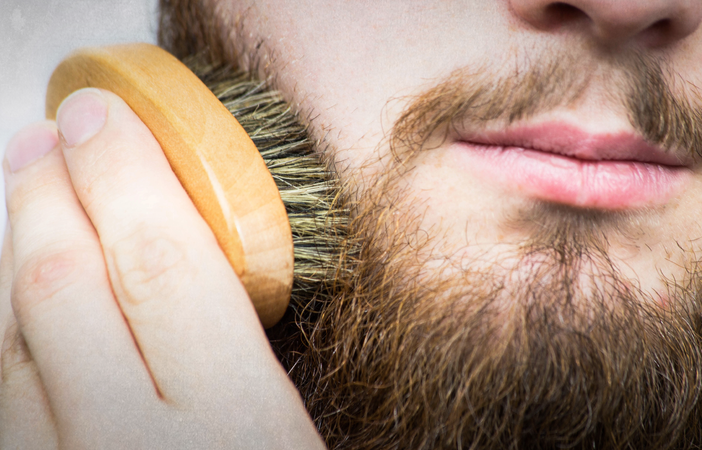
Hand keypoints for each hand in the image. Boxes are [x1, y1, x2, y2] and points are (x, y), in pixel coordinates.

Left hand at [0, 88, 324, 448]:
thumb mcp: (306, 433)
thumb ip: (259, 352)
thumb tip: (217, 256)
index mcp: (234, 425)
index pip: (163, 266)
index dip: (126, 174)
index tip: (105, 117)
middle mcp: (130, 448)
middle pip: (64, 290)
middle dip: (49, 193)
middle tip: (48, 139)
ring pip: (9, 339)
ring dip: (18, 251)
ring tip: (35, 197)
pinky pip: (2, 395)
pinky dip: (10, 327)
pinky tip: (27, 298)